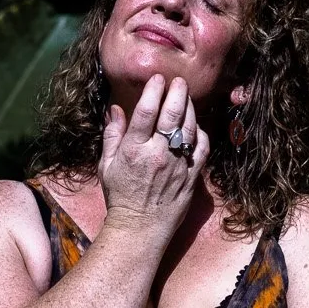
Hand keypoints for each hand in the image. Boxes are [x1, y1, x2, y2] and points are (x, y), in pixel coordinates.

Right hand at [99, 74, 209, 236]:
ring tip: (186, 97)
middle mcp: (157, 154)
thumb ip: (112, 135)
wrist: (140, 229)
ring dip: (190, 108)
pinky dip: (201, 133)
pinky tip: (195, 126)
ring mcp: (177, 165)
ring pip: (190, 128)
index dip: (154, 90)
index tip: (158, 78)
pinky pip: (202, 148)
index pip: (147, 111)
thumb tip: (116, 109)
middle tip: (179, 81)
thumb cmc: (120, 196)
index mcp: (134, 150)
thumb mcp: (106, 165)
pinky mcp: (191, 176)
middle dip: (177, 92)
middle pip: (172, 114)